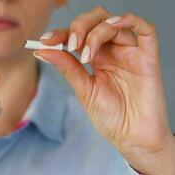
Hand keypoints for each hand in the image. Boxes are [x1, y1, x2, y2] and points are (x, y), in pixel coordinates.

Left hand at [36, 6, 174, 174]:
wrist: (132, 138)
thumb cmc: (110, 117)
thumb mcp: (84, 90)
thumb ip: (67, 67)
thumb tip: (42, 51)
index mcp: (96, 58)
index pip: (77, 36)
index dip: (60, 33)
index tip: (44, 41)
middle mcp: (112, 51)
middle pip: (95, 21)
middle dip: (78, 27)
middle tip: (69, 44)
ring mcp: (130, 53)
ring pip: (113, 23)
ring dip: (95, 32)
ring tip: (85, 53)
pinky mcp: (148, 57)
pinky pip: (145, 29)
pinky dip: (128, 20)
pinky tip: (112, 25)